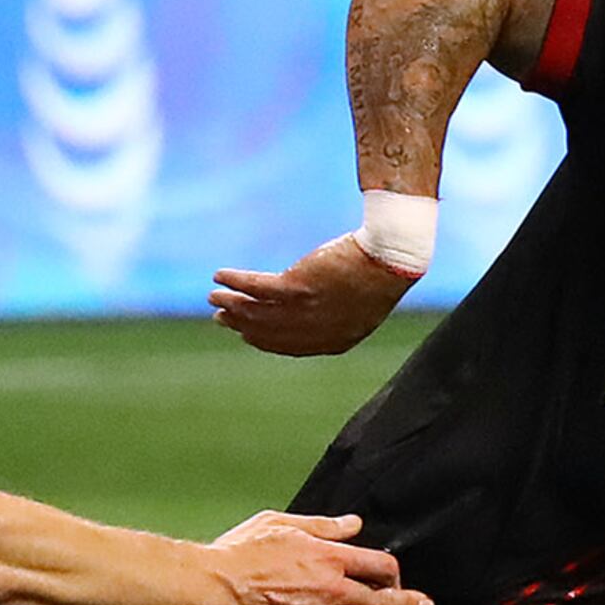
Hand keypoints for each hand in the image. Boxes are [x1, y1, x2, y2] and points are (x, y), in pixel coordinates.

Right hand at [207, 511, 431, 604]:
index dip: (393, 571)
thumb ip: (324, 526)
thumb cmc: (240, 553)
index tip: (395, 576)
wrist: (212, 590)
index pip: (381, 564)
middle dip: (410, 602)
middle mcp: (332, 588)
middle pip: (385, 596)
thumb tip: (354, 524)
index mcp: (328, 556)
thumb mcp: (281, 523)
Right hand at [209, 234, 415, 357]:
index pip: (289, 346)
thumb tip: (313, 306)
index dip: (263, 340)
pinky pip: (257, 287)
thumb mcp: (359, 301)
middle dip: (242, 324)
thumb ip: (334, 313)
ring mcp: (306, 310)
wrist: (390, 258)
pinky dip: (236, 282)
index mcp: (334, 341)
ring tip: (214, 297)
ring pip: (259, 311)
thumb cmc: (379, 273)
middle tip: (221, 316)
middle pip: (269, 331)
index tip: (245, 334)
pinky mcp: (298, 286)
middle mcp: (316, 331)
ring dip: (232, 304)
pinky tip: (220, 276)